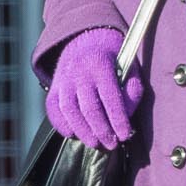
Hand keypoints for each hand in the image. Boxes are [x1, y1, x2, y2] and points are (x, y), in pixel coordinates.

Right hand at [44, 27, 143, 149]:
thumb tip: (125, 118)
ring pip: (69, 111)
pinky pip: (54, 110)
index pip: (110, 98)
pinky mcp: (53, 87)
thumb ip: (132, 91)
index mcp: (101, 65)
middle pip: (89, 108)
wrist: (85, 40)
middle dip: (101, 130)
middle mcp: (79, 72)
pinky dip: (62, 125)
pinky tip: (74, 134)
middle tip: (111, 144)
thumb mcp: (130, 67)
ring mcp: (64, 80)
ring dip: (83, 131)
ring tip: (95, 143)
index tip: (124, 135)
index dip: (118, 119)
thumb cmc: (114, 59)